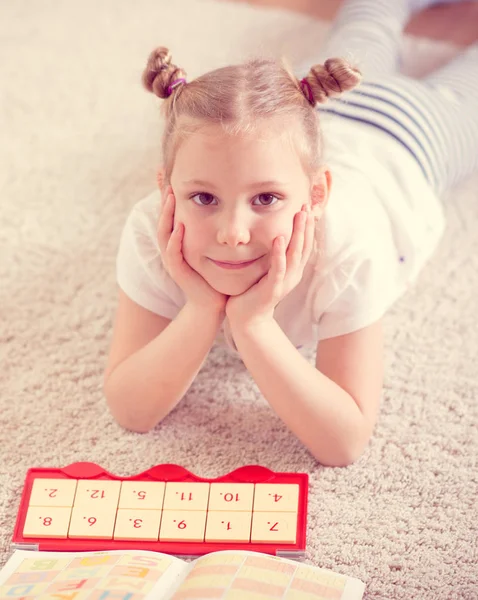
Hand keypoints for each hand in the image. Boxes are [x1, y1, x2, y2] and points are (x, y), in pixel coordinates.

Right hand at [157, 186, 228, 314]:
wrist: (213, 303)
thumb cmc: (216, 273)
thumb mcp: (214, 245)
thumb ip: (215, 226)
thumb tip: (227, 203)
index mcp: (179, 239)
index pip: (170, 210)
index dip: (165, 192)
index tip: (163, 170)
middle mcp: (172, 246)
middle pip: (163, 217)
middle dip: (162, 196)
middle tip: (161, 175)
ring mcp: (173, 259)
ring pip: (164, 232)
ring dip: (166, 214)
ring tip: (169, 196)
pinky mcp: (178, 271)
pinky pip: (173, 253)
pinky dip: (174, 240)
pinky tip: (178, 227)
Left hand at [225, 204, 315, 326]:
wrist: (247, 319)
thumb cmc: (254, 291)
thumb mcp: (266, 270)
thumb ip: (272, 255)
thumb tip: (271, 234)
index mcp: (292, 270)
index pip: (304, 245)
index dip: (306, 227)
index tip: (306, 207)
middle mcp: (292, 275)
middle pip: (303, 247)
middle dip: (305, 226)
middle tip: (306, 206)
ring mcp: (284, 282)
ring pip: (295, 255)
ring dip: (297, 235)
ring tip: (299, 217)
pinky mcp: (272, 289)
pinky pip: (278, 269)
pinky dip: (279, 254)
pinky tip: (279, 239)